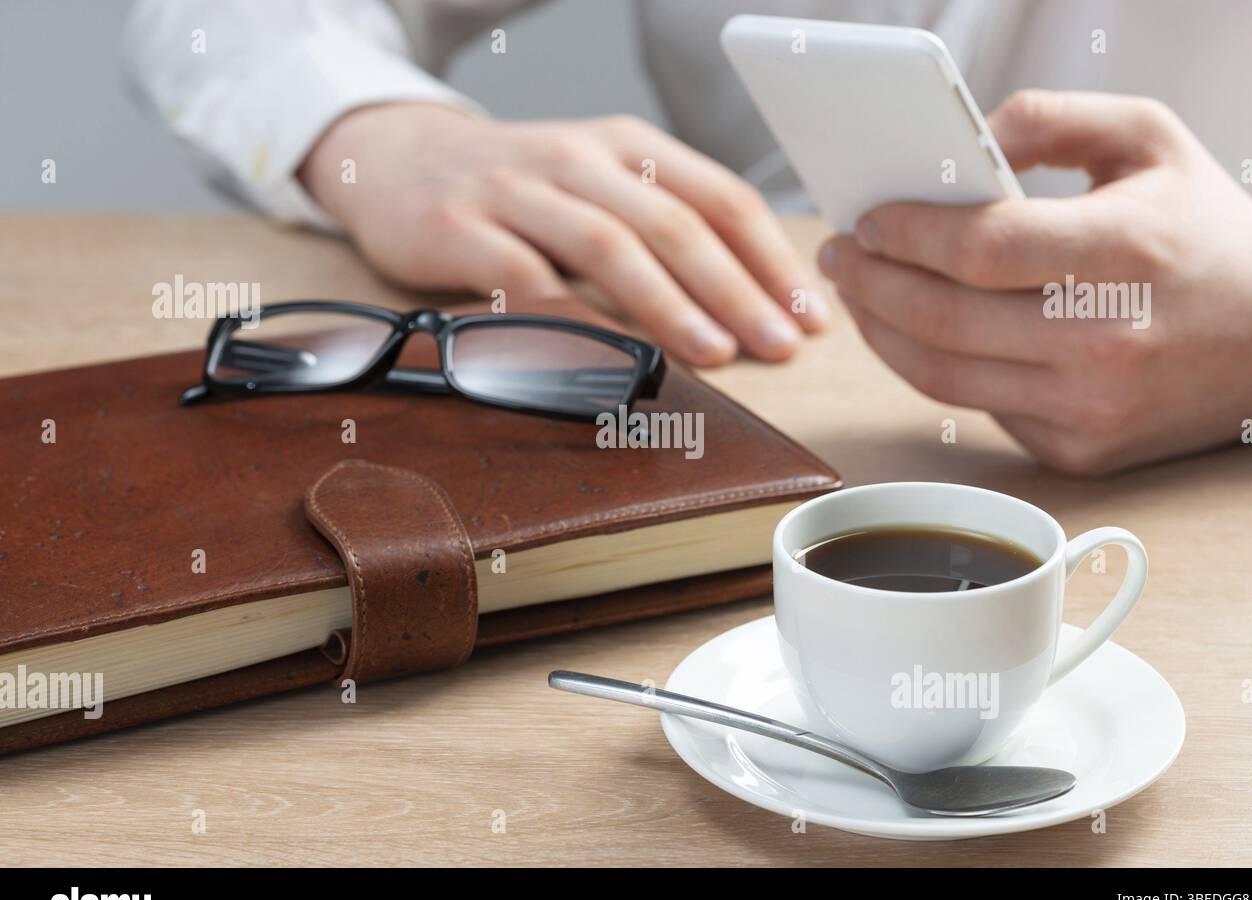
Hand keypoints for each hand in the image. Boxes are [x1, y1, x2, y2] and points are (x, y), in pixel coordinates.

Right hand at [299, 102, 828, 364]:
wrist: (400, 159)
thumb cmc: (521, 187)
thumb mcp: (599, 183)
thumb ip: (662, 224)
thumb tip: (750, 297)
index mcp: (625, 146)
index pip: (718, 196)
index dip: (770, 257)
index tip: (808, 314)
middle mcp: (577, 159)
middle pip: (674, 223)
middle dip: (737, 288)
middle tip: (780, 344)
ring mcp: (516, 191)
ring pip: (609, 247)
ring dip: (670, 304)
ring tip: (718, 352)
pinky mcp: (460, 229)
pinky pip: (527, 280)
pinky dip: (575, 322)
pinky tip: (612, 359)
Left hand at [818, 89, 1251, 474]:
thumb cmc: (1204, 230)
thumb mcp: (1149, 139)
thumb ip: (1050, 120)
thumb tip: (960, 141)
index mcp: (1129, 252)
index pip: (982, 248)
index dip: (906, 233)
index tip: (866, 220)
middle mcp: (1109, 341)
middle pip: (944, 318)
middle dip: (869, 284)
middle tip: (840, 257)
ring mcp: (1091, 407)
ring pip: (942, 376)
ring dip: (881, 333)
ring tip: (860, 295)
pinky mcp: (1079, 451)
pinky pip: (978, 407)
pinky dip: (935, 367)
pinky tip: (918, 333)